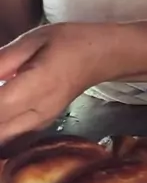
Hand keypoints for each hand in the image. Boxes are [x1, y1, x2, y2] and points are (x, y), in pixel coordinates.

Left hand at [0, 23, 114, 143]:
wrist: (100, 57)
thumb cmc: (68, 42)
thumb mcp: (32, 41)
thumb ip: (2, 60)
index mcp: (36, 86)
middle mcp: (37, 112)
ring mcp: (39, 124)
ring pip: (1, 141)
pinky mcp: (39, 128)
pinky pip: (9, 140)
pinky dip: (0, 132)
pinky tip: (2, 115)